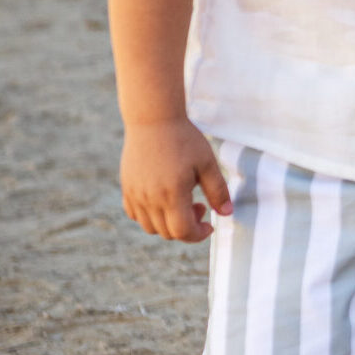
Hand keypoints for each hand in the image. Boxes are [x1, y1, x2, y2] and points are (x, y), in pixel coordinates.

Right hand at [120, 118, 231, 241]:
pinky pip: (136, 215)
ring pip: (150, 227)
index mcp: (172, 194)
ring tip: (182, 201)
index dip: (198, 235)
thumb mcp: (208, 163)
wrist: (154, 119)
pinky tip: (164, 199)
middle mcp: (150, 199)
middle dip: (187, 228)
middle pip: (167, 233)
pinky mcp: (127, 188)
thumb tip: (227, 214)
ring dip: (168, 224)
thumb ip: (218, 191)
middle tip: (200, 205)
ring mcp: (135, 195)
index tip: (209, 225)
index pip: (183, 231)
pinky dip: (151, 216)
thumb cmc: (184, 139)